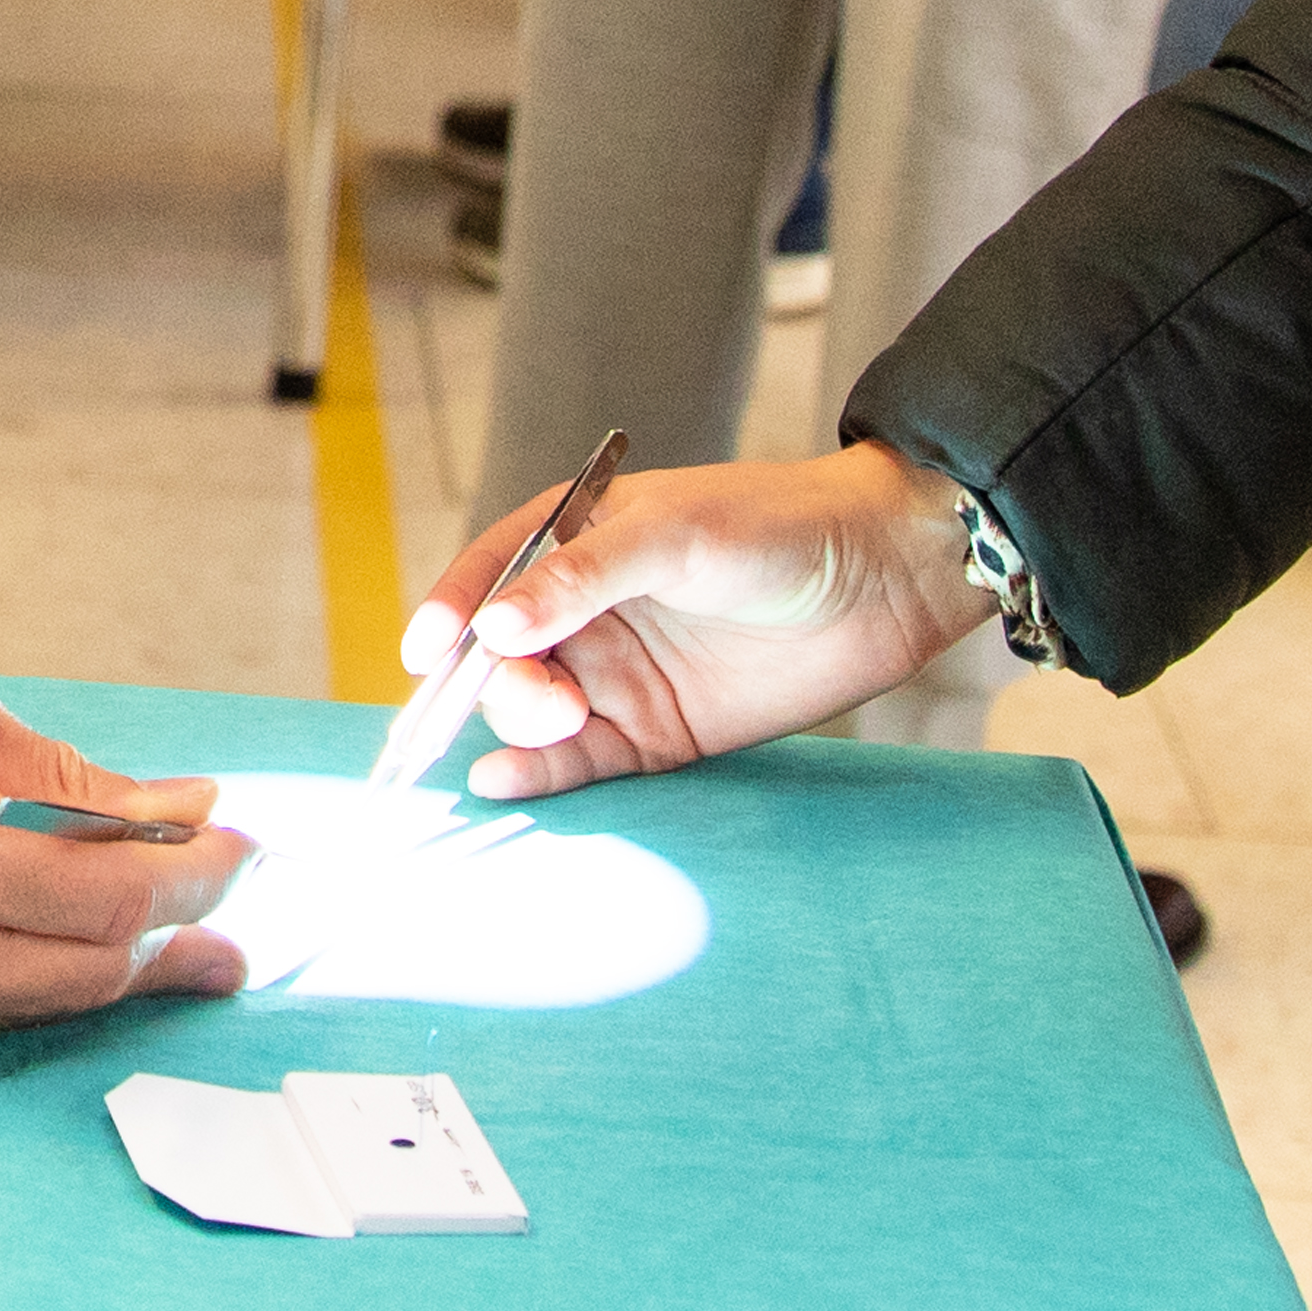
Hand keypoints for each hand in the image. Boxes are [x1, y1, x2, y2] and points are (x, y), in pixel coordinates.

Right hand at [0, 585, 249, 1040]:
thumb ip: (43, 766)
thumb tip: (150, 802)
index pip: (119, 888)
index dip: (196, 870)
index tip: (237, 843)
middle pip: (89, 967)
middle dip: (173, 934)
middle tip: (230, 909)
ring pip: (25, 1004)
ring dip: (105, 969)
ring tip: (172, 944)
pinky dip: (15, 976)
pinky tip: (46, 943)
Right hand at [400, 441, 983, 798]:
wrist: (886, 580)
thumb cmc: (779, 527)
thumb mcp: (676, 535)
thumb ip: (583, 579)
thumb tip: (495, 629)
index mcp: (578, 539)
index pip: (490, 575)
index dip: (450, 611)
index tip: (425, 652)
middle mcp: (587, 611)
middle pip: (501, 656)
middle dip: (496, 680)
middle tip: (542, 696)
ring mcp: (619, 674)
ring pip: (531, 711)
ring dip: (519, 725)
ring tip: (557, 723)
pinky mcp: (655, 734)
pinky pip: (578, 762)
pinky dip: (537, 775)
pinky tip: (506, 782)